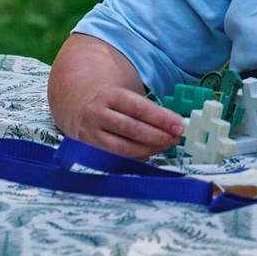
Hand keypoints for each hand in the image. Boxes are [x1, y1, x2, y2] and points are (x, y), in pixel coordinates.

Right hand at [62, 84, 183, 159]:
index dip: (161, 118)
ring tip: (164, 146)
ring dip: (149, 149)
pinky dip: (136, 158)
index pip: (138, 108)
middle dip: (158, 136)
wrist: (78, 107)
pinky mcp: (89, 150)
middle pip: (132, 128)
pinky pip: (117, 159)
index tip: (179, 126)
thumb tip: (176, 124)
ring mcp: (91, 133)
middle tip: (174, 139)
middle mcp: (97, 113)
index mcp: (108, 96)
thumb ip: (150, 110)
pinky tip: (147, 154)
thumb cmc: (111, 104)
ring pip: (124, 148)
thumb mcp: (126, 98)